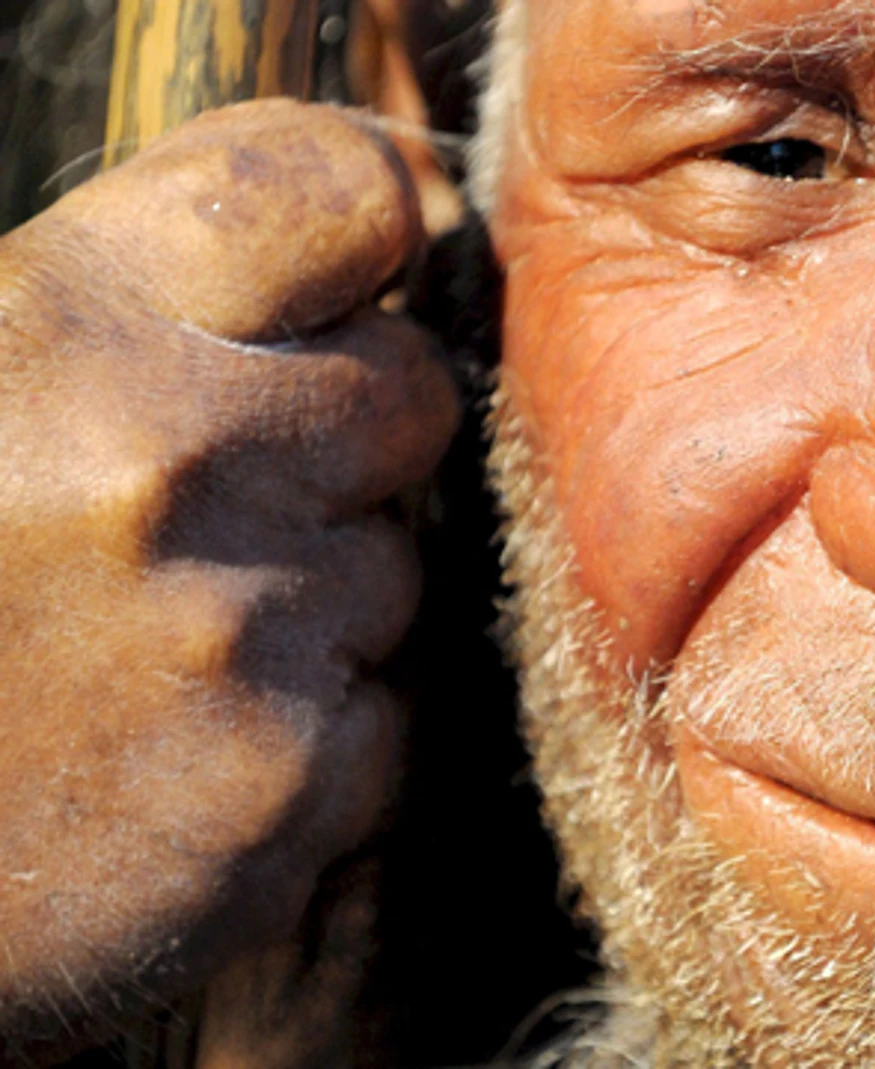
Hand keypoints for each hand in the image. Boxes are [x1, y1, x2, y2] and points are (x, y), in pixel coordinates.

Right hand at [0, 100, 456, 1060]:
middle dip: (341, 442)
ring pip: (395, 575)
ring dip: (311, 608)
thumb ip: (138, 313)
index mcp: (61, 323)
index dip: (365, 228)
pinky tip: (167, 763)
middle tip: (212, 501)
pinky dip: (305, 751)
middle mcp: (167, 457)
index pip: (326, 191)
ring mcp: (239, 634)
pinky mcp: (285, 793)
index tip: (362, 270)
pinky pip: (379, 728)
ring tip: (146, 654)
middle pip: (410, 394)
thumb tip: (373, 226)